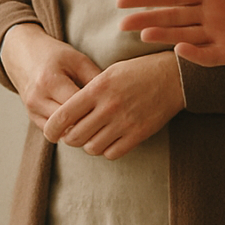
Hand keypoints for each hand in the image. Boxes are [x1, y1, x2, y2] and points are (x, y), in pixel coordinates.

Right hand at [0, 23, 101, 132]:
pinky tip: (82, 123)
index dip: (96, 111)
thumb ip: (95, 79)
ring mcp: (32, 110)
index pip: (77, 107)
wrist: (23, 54)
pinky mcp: (31, 117)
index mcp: (50, 81)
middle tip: (108, 122)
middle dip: (89, 125)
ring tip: (96, 124)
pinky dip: (68, 130)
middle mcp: (37, 99)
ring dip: (78, 131)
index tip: (112, 111)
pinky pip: (54, 133)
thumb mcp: (78, 60)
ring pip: (60, 133)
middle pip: (68, 124)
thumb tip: (114, 99)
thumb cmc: (55, 55)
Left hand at [43, 51, 184, 159]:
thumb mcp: (109, 72)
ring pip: (92, 148)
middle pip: (75, 137)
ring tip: (93, 135)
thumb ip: (88, 91)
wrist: (173, 77)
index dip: (51, 128)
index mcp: (97, 88)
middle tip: (74, 133)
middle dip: (70, 138)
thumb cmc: (138, 71)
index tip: (50, 132)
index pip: (63, 116)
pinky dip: (107, 150)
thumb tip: (68, 112)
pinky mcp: (138, 134)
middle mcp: (108, 107)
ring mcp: (124, 122)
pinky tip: (110, 140)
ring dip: (89, 145)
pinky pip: (112, 153)